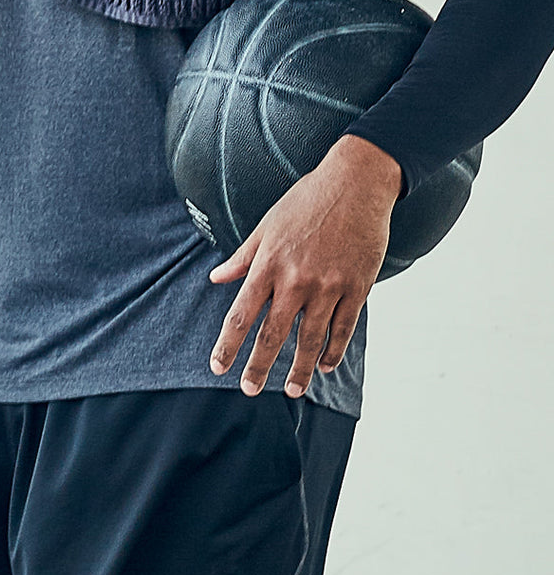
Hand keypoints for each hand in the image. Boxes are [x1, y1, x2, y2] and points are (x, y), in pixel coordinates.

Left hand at [207, 134, 402, 397]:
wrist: (355, 183)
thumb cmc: (306, 200)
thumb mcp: (267, 224)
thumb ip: (243, 257)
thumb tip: (216, 278)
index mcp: (269, 263)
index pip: (242, 313)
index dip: (228, 344)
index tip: (217, 367)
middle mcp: (296, 279)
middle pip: (273, 334)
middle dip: (259, 366)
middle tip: (248, 390)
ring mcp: (329, 286)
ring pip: (310, 338)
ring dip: (299, 369)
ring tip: (291, 391)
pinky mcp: (357, 287)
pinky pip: (343, 328)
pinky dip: (333, 350)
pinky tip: (324, 365)